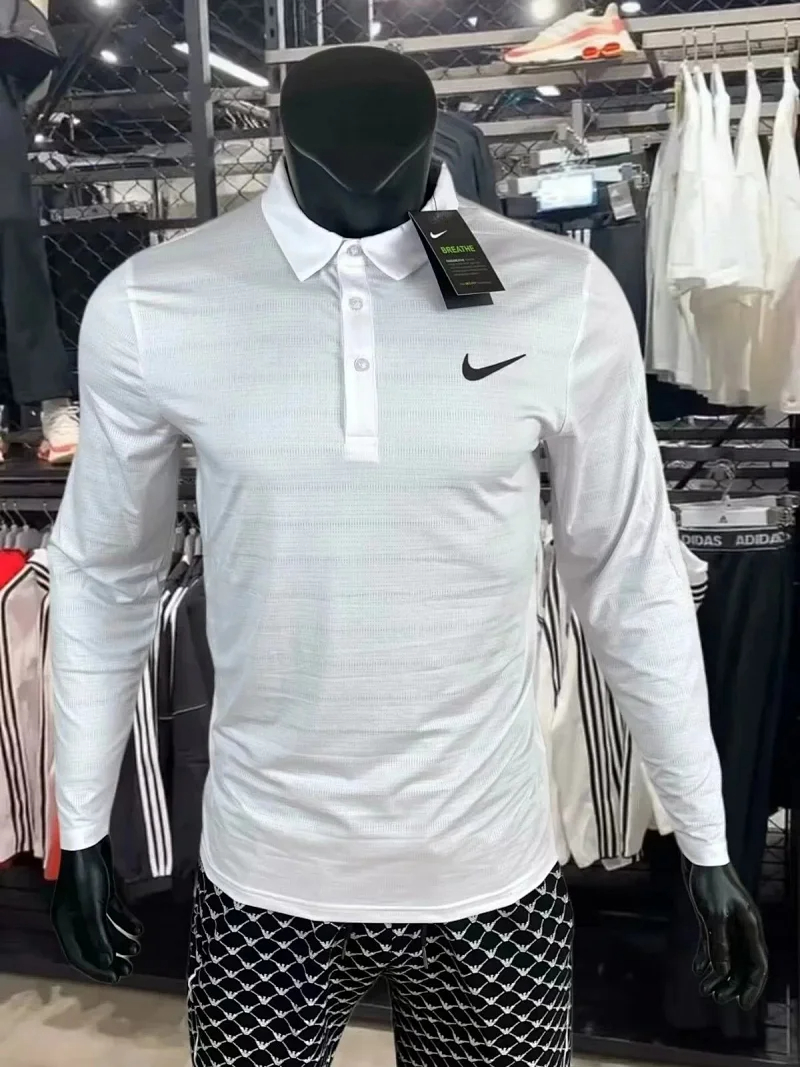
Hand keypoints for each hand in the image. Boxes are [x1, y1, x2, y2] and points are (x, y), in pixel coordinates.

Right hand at [51, 836, 142, 982]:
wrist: (90, 842)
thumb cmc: (87, 876)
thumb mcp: (91, 909)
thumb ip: (98, 935)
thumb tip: (107, 961)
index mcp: (64, 924)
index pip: (78, 955)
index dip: (95, 969)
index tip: (113, 979)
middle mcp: (74, 918)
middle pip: (93, 945)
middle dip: (111, 958)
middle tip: (128, 969)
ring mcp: (88, 906)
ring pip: (105, 930)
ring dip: (121, 940)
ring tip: (137, 949)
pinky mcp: (102, 893)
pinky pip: (114, 915)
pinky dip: (126, 922)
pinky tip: (139, 929)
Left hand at [684, 859, 767, 1010]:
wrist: (701, 857)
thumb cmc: (711, 883)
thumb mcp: (714, 915)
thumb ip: (719, 944)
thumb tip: (722, 972)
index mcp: (750, 927)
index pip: (758, 964)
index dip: (752, 986)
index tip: (743, 1004)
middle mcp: (743, 928)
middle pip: (743, 963)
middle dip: (732, 983)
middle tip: (717, 997)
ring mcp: (729, 923)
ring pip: (728, 956)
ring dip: (718, 974)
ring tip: (705, 988)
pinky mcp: (714, 918)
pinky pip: (713, 944)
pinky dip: (706, 958)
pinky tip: (697, 970)